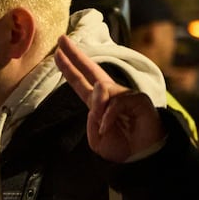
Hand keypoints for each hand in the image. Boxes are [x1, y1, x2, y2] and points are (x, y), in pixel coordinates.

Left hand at [55, 35, 166, 161]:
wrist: (141, 159)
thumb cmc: (121, 148)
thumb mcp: (97, 136)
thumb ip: (92, 115)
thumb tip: (98, 90)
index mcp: (98, 104)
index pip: (81, 82)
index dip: (69, 68)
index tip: (57, 54)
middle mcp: (111, 95)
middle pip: (92, 69)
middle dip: (76, 54)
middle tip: (62, 39)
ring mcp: (125, 95)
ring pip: (103, 89)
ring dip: (98, 108)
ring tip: (102, 127)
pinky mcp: (138, 99)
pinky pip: (117, 101)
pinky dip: (109, 116)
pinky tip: (108, 127)